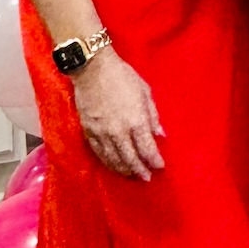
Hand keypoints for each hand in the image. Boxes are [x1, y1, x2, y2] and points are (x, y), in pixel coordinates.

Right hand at [74, 52, 165, 179]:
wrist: (92, 69)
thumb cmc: (123, 77)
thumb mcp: (145, 92)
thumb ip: (153, 116)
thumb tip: (160, 135)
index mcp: (136, 120)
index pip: (147, 149)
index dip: (154, 160)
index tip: (160, 166)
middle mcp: (119, 132)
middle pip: (131, 158)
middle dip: (140, 170)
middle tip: (147, 178)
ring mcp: (101, 134)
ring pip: (113, 159)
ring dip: (124, 170)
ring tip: (132, 175)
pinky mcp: (88, 132)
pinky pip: (99, 153)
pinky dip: (108, 162)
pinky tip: (113, 165)